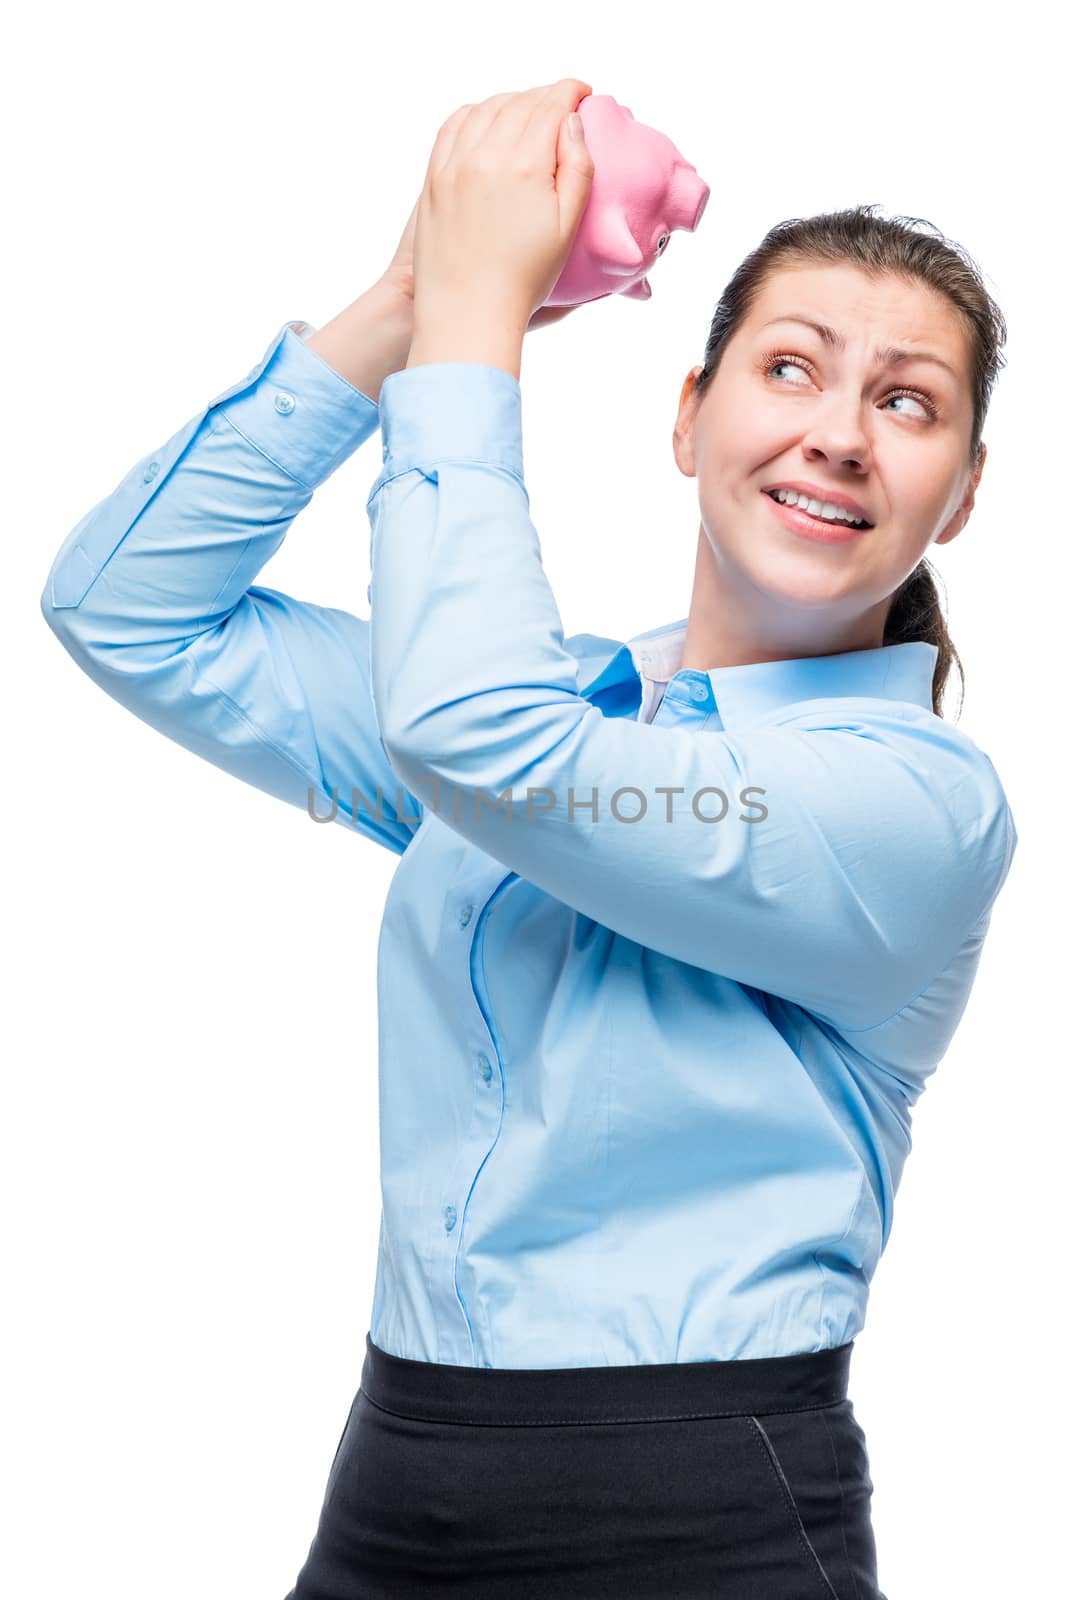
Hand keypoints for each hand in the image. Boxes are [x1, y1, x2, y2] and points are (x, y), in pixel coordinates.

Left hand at [411, 79, 594, 330]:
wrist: (466, 313)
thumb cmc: (523, 280)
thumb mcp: (565, 229)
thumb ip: (578, 170)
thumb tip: (572, 122)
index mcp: (524, 165)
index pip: (551, 106)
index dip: (571, 93)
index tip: (584, 93)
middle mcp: (486, 156)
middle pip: (520, 103)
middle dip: (545, 96)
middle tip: (562, 105)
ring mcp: (454, 165)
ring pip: (486, 108)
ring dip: (512, 101)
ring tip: (529, 111)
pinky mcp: (434, 179)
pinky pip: (453, 126)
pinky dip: (475, 113)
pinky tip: (487, 120)